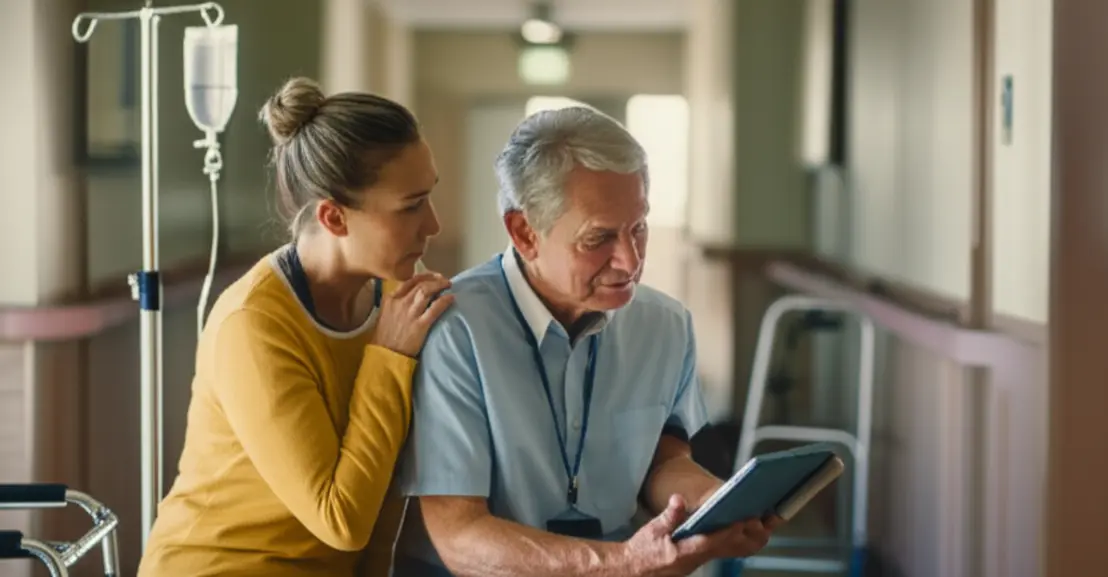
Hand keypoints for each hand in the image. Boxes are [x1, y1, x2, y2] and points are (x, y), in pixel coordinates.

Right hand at [368, 272, 453, 356]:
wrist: (385, 354)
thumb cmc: (385, 337)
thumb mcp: (384, 314)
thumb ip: (395, 303)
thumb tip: (407, 296)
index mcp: (390, 299)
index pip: (409, 281)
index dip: (423, 276)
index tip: (431, 276)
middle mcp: (400, 302)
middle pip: (420, 283)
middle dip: (434, 279)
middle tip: (443, 280)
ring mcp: (410, 313)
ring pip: (427, 291)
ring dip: (440, 285)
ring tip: (448, 285)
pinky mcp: (420, 324)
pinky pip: (435, 308)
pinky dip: (444, 301)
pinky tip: (451, 298)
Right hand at [621, 495, 780, 576]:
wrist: (635, 569)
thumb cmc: (642, 551)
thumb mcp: (652, 531)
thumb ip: (668, 516)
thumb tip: (678, 500)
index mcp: (684, 553)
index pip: (711, 542)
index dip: (728, 531)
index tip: (743, 519)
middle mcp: (697, 559)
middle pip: (728, 548)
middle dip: (747, 535)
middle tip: (763, 518)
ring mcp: (700, 560)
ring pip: (730, 551)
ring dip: (747, 538)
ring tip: (763, 521)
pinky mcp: (701, 558)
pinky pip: (725, 550)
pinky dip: (738, 538)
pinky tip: (746, 526)